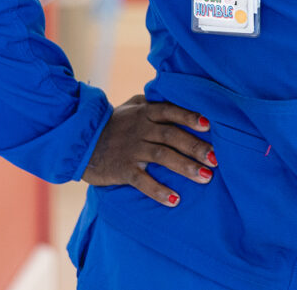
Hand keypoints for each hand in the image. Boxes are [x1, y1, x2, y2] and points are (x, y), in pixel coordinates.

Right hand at [82, 94, 216, 205]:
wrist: (80, 143)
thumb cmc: (112, 124)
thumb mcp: (130, 107)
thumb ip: (151, 103)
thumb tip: (174, 96)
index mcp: (144, 113)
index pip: (170, 111)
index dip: (189, 117)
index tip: (208, 125)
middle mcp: (140, 129)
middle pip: (172, 136)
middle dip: (195, 147)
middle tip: (216, 159)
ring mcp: (131, 149)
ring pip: (162, 157)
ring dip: (185, 167)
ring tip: (205, 177)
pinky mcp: (122, 169)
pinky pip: (142, 180)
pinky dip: (158, 191)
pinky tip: (174, 200)